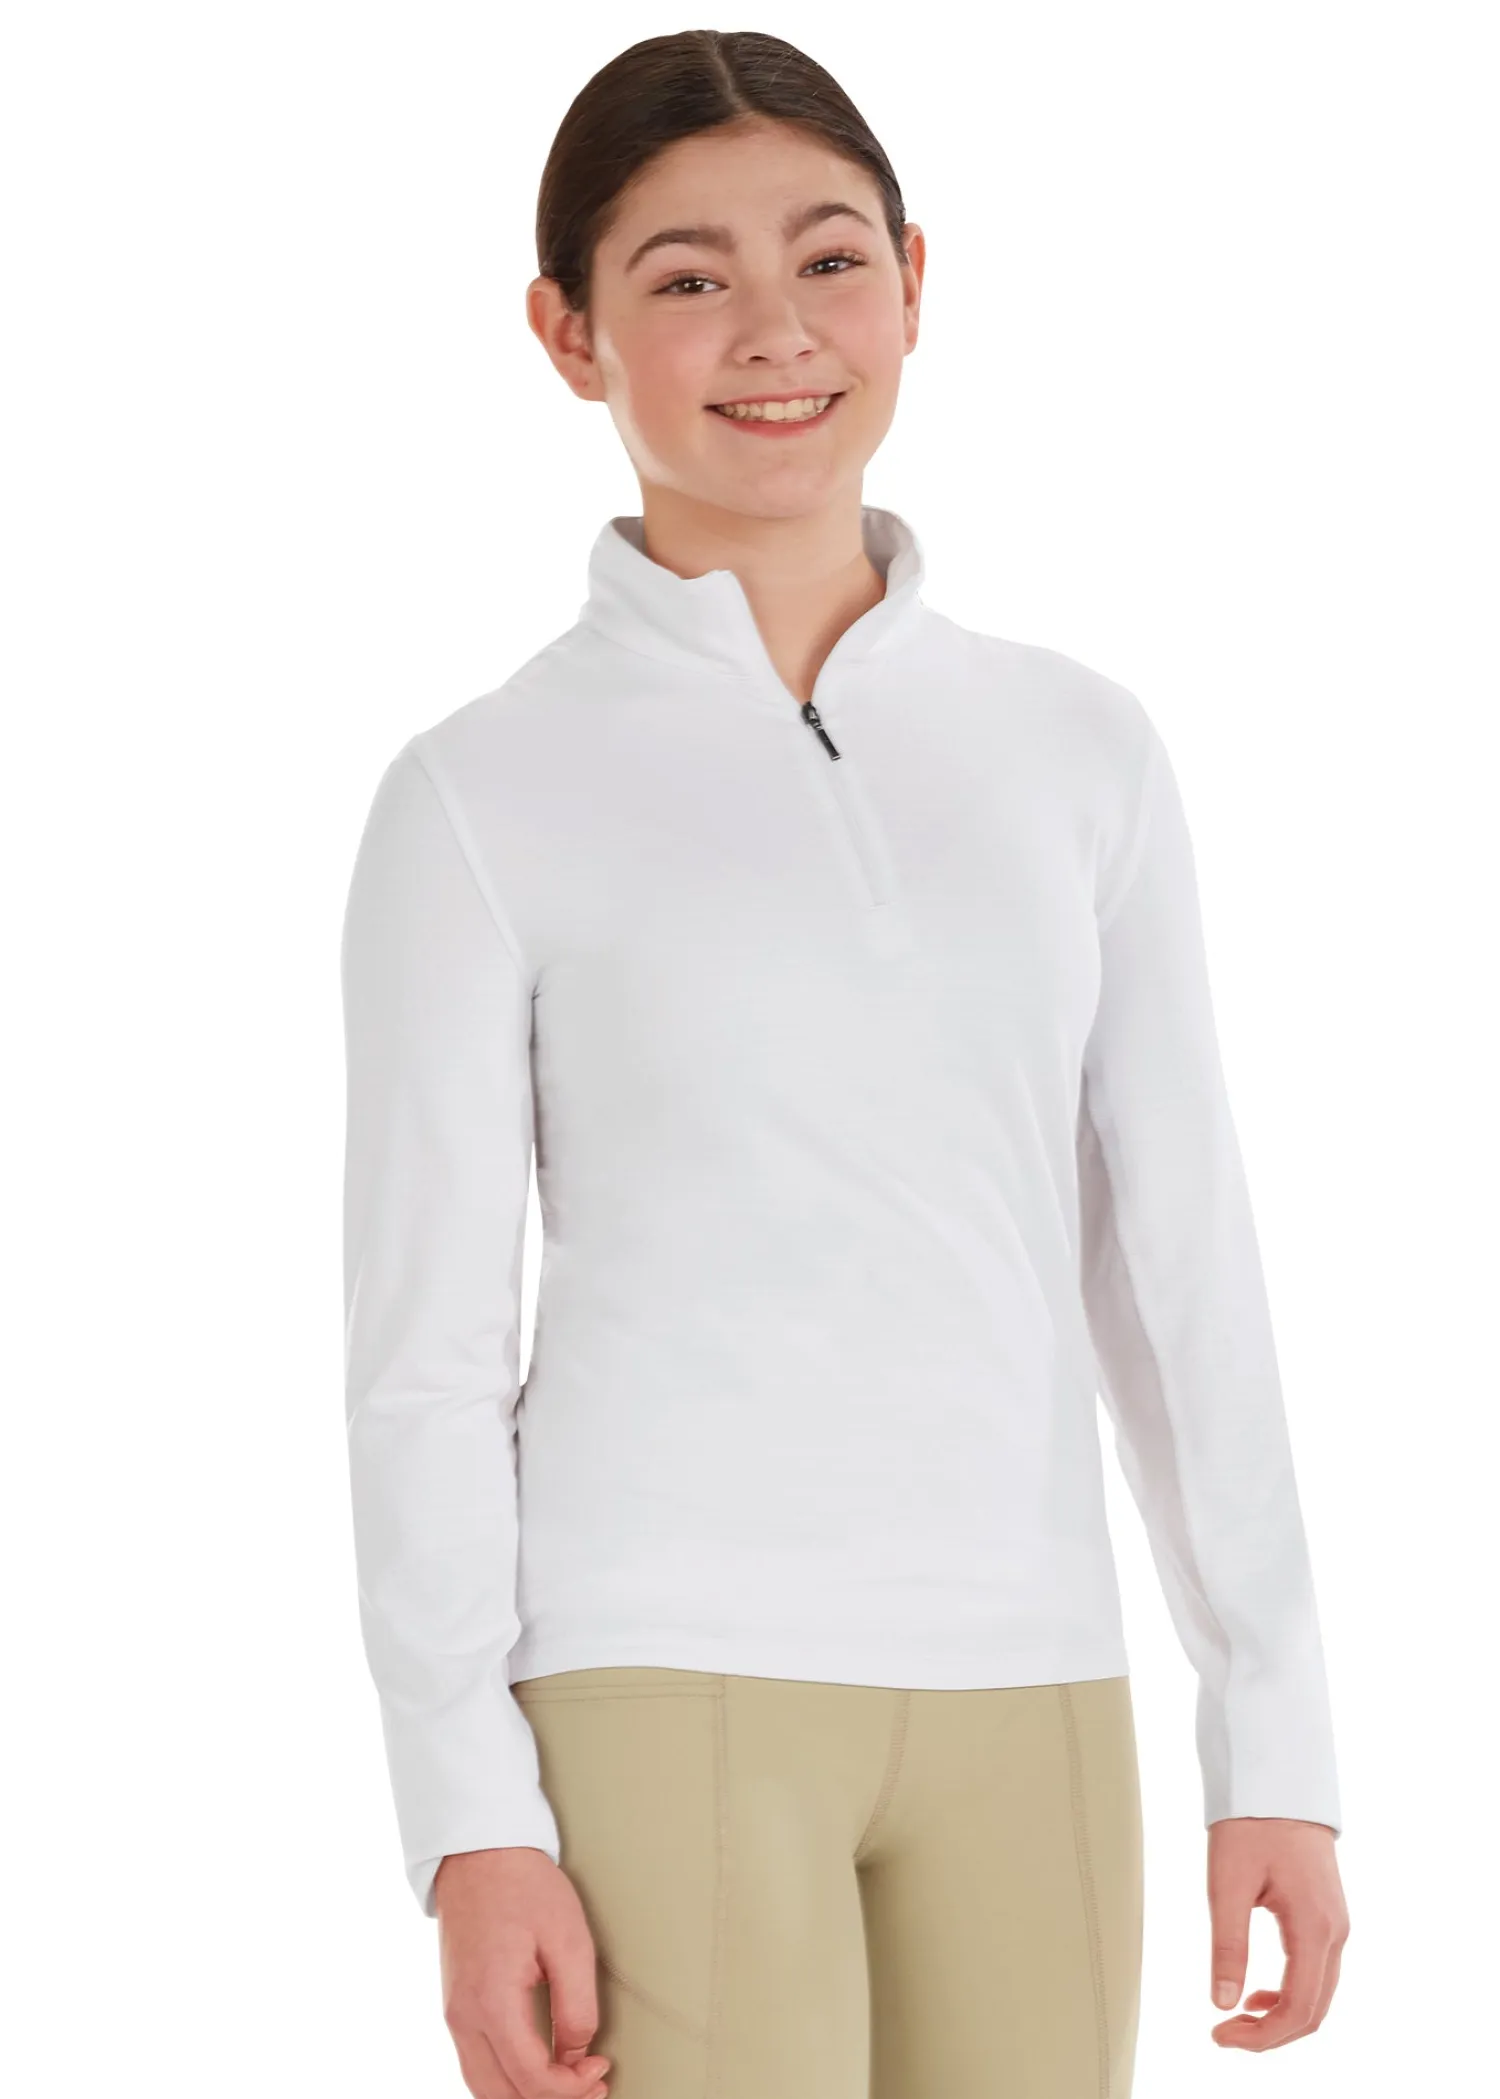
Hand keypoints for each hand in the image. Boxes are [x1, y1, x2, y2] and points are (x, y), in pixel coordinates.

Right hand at [436, 1847, 611, 2097]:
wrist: (480, 1851)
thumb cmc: (525, 1886)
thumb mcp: (568, 1940)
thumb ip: (577, 2006)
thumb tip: (577, 2056)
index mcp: (491, 2002)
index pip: (532, 2080)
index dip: (572, 2089)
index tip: (600, 2069)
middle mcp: (463, 2017)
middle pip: (501, 2097)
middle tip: (589, 2085)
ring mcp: (453, 2013)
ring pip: (483, 2088)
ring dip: (525, 2095)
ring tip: (567, 2081)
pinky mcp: (455, 2005)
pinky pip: (475, 2064)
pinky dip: (506, 2079)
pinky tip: (537, 2066)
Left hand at [1206, 1817, 1349, 2049]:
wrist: (1278, 1780)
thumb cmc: (1251, 1825)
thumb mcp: (1227, 1884)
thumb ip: (1227, 1946)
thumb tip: (1222, 2004)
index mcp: (1314, 1928)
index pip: (1298, 2010)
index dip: (1261, 2037)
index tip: (1220, 2036)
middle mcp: (1334, 1933)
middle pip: (1313, 2011)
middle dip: (1270, 2034)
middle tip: (1224, 2034)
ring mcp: (1335, 1924)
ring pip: (1317, 1995)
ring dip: (1280, 2016)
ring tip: (1236, 2017)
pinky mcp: (1327, 1916)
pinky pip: (1316, 1972)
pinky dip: (1290, 1993)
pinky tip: (1257, 1992)